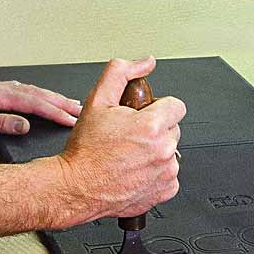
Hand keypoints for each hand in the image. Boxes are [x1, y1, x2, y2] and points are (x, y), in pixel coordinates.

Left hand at [0, 75, 81, 133]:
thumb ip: (1, 123)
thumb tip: (25, 125)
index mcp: (2, 95)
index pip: (37, 105)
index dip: (57, 113)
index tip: (73, 120)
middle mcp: (5, 88)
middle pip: (41, 95)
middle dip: (63, 103)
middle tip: (81, 110)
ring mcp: (2, 87)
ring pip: (35, 91)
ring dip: (54, 98)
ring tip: (70, 103)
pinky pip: (26, 90)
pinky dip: (40, 94)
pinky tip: (43, 96)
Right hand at [57, 57, 183, 222]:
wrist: (77, 187)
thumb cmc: (85, 151)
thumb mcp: (97, 100)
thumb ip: (121, 73)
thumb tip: (145, 63)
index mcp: (152, 126)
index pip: (176, 106)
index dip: (159, 107)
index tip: (146, 115)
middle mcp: (163, 150)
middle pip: (173, 129)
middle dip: (155, 130)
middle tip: (131, 136)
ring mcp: (166, 172)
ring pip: (171, 152)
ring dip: (156, 152)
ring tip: (131, 155)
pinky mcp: (165, 190)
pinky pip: (169, 175)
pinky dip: (156, 173)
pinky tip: (136, 171)